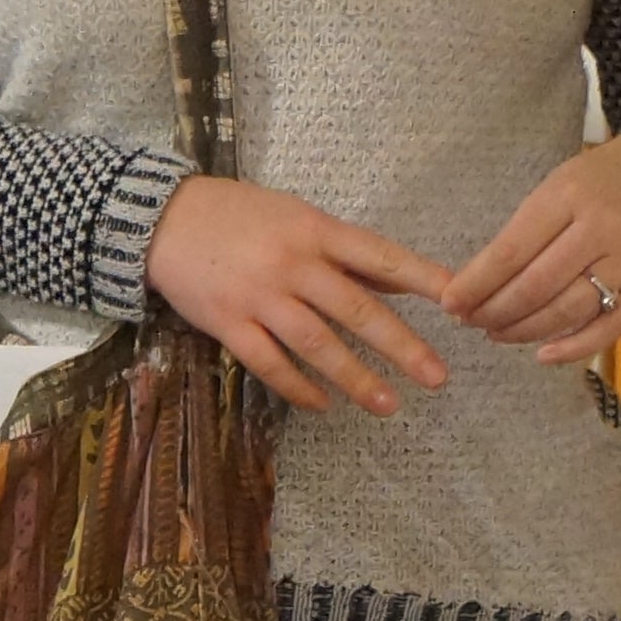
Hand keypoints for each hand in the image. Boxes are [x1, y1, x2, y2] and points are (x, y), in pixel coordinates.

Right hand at [143, 178, 450, 414]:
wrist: (160, 218)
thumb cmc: (236, 214)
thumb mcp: (295, 216)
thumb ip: (343, 252)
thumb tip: (396, 285)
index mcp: (315, 230)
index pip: (380, 257)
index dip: (423, 280)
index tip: (460, 303)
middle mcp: (292, 264)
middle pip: (356, 310)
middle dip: (401, 346)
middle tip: (437, 378)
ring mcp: (259, 297)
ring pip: (316, 344)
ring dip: (356, 378)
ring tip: (389, 405)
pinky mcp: (227, 324)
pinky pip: (270, 363)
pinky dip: (298, 387)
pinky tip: (324, 405)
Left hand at [445, 123, 620, 364]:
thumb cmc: (604, 181)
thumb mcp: (560, 186)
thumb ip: (524, 231)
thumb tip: (474, 283)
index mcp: (569, 195)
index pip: (511, 250)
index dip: (476, 283)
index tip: (450, 303)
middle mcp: (602, 228)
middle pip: (536, 286)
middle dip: (494, 311)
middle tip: (470, 322)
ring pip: (567, 311)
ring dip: (524, 330)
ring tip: (496, 333)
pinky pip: (609, 328)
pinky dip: (572, 348)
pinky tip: (543, 354)